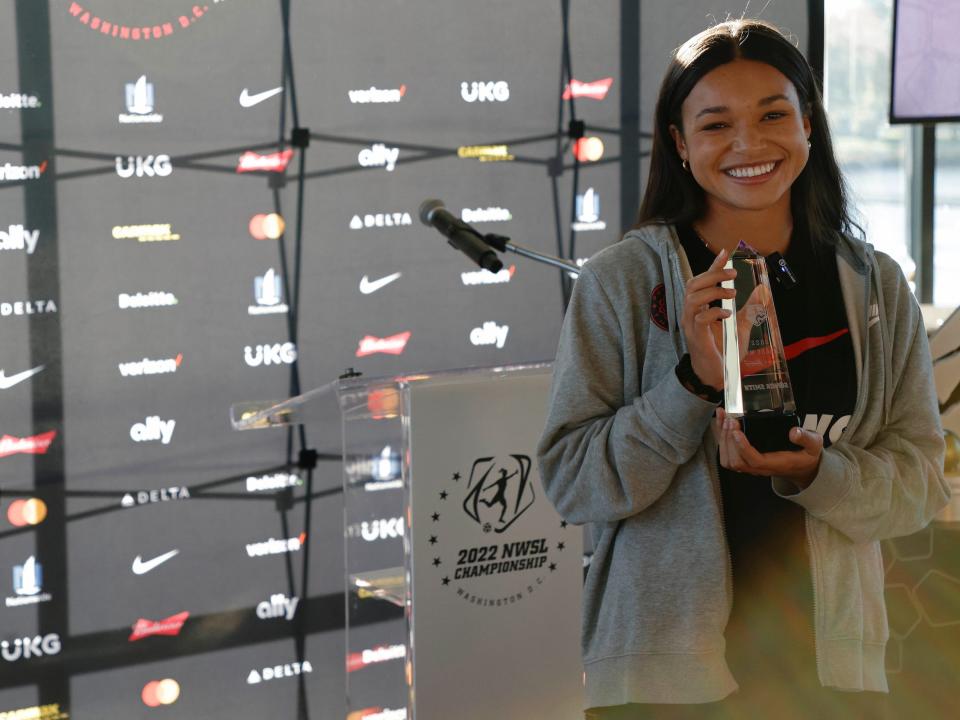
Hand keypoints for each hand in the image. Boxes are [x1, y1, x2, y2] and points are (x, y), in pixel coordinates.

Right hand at [681, 249, 736, 388]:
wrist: (717, 375)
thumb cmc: (725, 350)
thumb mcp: (742, 325)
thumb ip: (750, 308)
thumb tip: (763, 290)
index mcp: (701, 307)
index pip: (703, 281)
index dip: (713, 266)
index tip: (725, 253)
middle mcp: (692, 313)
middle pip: (693, 284)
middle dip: (713, 275)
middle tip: (732, 274)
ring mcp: (691, 324)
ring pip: (693, 298)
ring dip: (713, 291)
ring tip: (731, 293)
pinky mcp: (696, 336)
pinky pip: (699, 319)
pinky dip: (714, 312)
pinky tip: (727, 314)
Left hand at [714, 408, 822, 489]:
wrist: (802, 468)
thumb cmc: (806, 455)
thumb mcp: (813, 446)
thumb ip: (806, 438)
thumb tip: (794, 432)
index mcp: (775, 464)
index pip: (754, 461)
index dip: (743, 448)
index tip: (737, 430)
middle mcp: (759, 468)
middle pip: (736, 461)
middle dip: (729, 440)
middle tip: (730, 419)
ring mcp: (750, 465)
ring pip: (728, 459)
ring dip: (722, 438)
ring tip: (723, 417)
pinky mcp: (744, 459)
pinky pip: (727, 453)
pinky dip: (721, 436)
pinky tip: (721, 420)